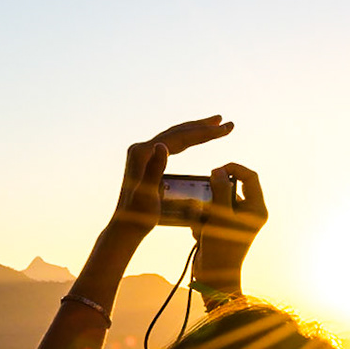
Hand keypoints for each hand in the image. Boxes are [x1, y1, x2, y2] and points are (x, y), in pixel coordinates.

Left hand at [106, 116, 234, 239]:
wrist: (125, 227)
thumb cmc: (139, 216)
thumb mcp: (148, 195)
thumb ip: (154, 169)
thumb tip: (162, 145)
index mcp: (143, 153)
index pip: (179, 137)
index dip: (204, 132)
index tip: (224, 128)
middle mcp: (140, 149)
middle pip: (177, 132)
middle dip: (202, 126)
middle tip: (223, 121)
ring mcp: (142, 154)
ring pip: (174, 136)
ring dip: (195, 130)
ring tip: (214, 125)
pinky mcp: (144, 160)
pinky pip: (170, 145)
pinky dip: (185, 140)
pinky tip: (193, 140)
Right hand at [192, 163, 265, 299]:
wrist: (215, 277)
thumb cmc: (222, 248)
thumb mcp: (220, 215)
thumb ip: (220, 191)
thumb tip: (218, 172)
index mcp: (256, 208)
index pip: (250, 177)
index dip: (233, 169)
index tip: (215, 171)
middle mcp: (248, 213)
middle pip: (230, 189)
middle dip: (213, 196)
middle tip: (206, 204)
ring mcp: (235, 221)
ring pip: (216, 202)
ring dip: (205, 211)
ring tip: (203, 225)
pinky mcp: (222, 228)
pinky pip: (210, 215)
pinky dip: (202, 221)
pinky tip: (200, 234)